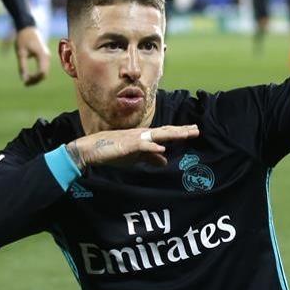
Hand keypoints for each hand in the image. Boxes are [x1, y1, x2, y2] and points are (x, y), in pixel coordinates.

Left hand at [0, 26, 50, 85]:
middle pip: (45, 74)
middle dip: (36, 80)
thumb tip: (24, 80)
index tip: (25, 82)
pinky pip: (43, 68)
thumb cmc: (23, 39)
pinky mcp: (44, 56)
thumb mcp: (20, 53)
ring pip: (45, 72)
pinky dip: (37, 74)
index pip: (42, 72)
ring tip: (26, 82)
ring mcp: (47, 56)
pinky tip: (29, 76)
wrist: (27, 27)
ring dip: (37, 78)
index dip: (35, 79)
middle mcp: (47, 56)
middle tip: (25, 84)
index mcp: (42, 55)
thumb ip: (22, 66)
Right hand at [68, 125, 200, 168]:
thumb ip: (149, 157)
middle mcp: (142, 135)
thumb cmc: (113, 151)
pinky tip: (161, 149)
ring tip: (185, 134)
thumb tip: (165, 159)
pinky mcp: (126, 145)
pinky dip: (151, 147)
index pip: (165, 134)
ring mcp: (135, 139)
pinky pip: (141, 146)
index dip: (179, 132)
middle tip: (196, 130)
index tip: (193, 131)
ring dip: (171, 135)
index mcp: (144, 137)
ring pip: (157, 136)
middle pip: (165, 132)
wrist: (92, 149)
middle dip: (181, 131)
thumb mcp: (134, 157)